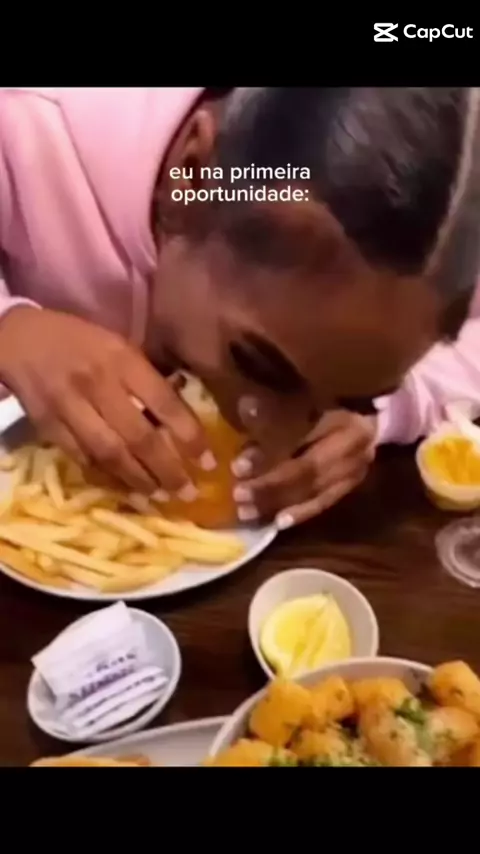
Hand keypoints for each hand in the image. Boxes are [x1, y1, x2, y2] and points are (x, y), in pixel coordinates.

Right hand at [0, 307, 214, 496]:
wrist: (19, 338)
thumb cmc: (79, 340)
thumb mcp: (119, 347)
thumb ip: (146, 380)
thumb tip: (181, 420)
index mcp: (122, 359)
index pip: (165, 403)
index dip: (190, 436)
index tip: (208, 462)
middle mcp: (98, 384)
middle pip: (140, 438)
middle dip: (168, 470)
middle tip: (188, 493)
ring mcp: (70, 407)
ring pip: (110, 454)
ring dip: (138, 480)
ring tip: (158, 496)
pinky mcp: (47, 426)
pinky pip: (82, 459)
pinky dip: (105, 476)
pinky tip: (123, 487)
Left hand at [232, 409, 376, 527]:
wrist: (367, 412)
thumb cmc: (327, 397)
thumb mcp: (301, 395)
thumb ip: (276, 408)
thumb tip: (245, 408)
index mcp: (341, 415)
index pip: (300, 440)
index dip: (268, 454)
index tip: (238, 467)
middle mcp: (354, 444)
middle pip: (308, 471)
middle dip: (270, 486)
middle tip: (239, 496)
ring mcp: (357, 466)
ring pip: (315, 490)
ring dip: (280, 503)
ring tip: (249, 513)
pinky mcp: (354, 482)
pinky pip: (326, 501)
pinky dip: (301, 512)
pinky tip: (279, 522)